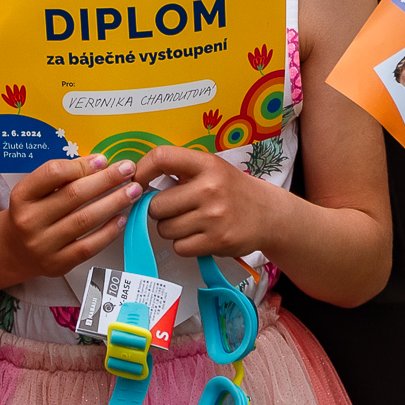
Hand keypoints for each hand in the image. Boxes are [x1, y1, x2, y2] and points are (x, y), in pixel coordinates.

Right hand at [1, 154, 141, 277]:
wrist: (14, 250)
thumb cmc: (33, 213)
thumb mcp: (37, 191)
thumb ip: (64, 176)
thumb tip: (100, 164)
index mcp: (22, 196)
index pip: (52, 173)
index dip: (81, 165)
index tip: (104, 159)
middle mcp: (29, 220)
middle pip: (74, 196)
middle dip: (106, 180)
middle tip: (128, 170)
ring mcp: (42, 245)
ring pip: (85, 220)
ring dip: (113, 203)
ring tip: (132, 191)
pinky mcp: (57, 264)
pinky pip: (88, 247)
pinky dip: (108, 232)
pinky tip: (121, 219)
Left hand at [137, 146, 273, 263]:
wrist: (269, 215)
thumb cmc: (232, 191)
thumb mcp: (211, 169)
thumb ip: (179, 171)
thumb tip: (136, 183)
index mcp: (207, 164)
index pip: (161, 157)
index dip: (141, 170)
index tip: (137, 182)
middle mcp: (210, 188)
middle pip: (156, 205)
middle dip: (160, 210)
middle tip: (177, 209)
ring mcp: (214, 216)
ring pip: (165, 229)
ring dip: (172, 229)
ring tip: (191, 221)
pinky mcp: (217, 241)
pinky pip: (180, 247)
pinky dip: (185, 244)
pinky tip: (200, 235)